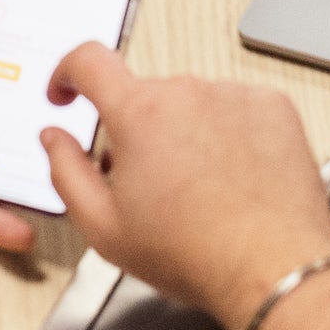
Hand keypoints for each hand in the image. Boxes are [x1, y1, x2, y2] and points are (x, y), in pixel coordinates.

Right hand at [40, 44, 329, 329]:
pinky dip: (228, 135)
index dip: (68, 72)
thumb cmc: (195, 254)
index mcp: (140, 113)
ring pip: (192, 105)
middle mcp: (188, 92)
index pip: (89, 61)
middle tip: (148, 185)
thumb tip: (55, 138)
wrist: (273, 268)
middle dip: (138, 132)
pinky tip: (232, 179)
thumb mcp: (104, 227)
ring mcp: (235, 96)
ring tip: (201, 191)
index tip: (68, 91)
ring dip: (186, 135)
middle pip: (146, 98)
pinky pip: (236, 109)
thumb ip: (66, 171)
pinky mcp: (273, 107)